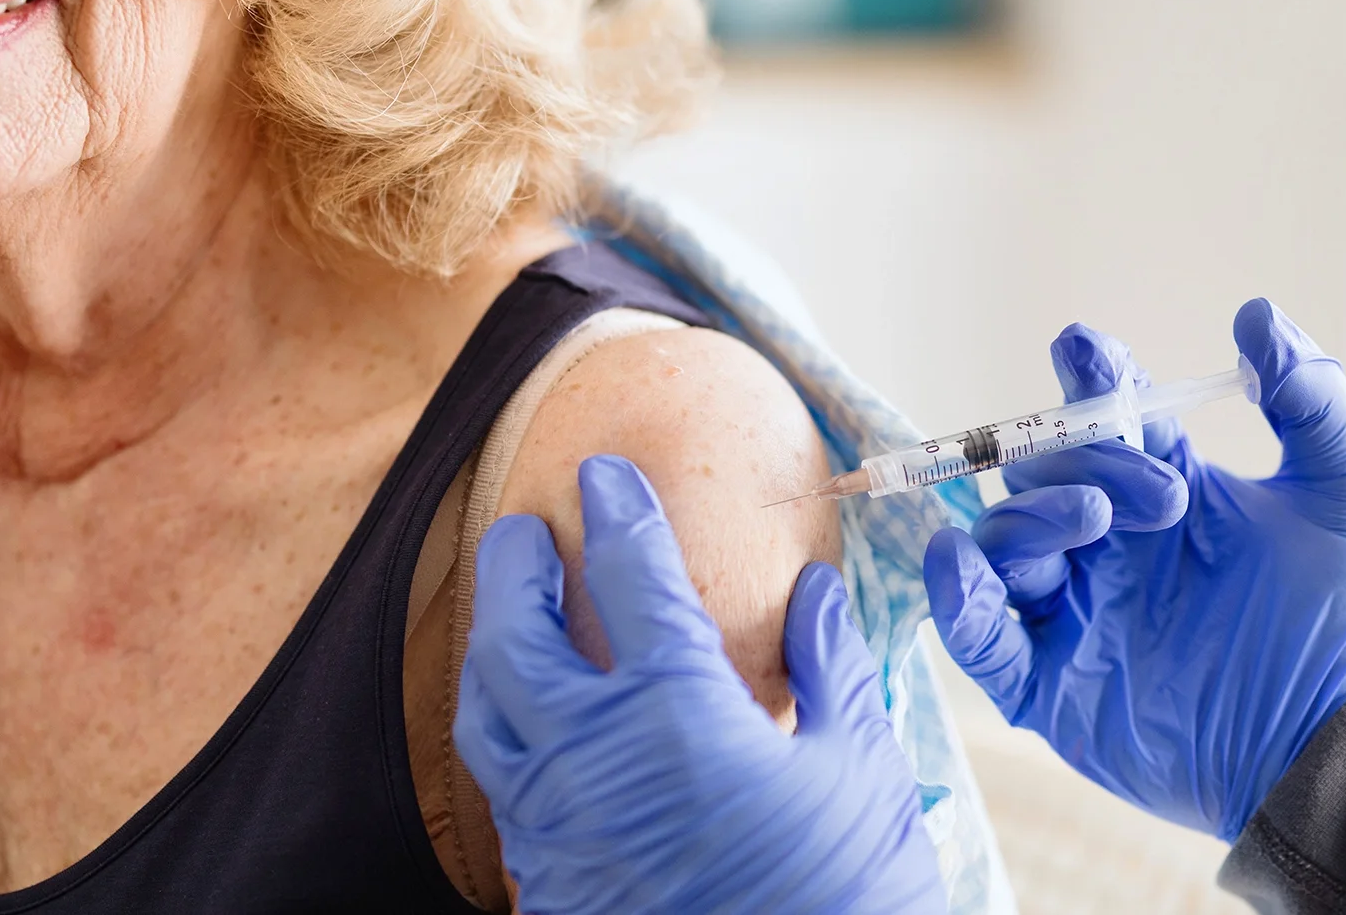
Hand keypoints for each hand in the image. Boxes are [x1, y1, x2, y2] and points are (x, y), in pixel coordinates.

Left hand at [456, 454, 944, 914]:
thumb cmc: (846, 902)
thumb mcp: (859, 774)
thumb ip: (830, 671)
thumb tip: (814, 593)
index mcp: (677, 714)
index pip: (630, 579)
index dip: (619, 514)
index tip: (606, 474)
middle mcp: (593, 763)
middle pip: (516, 637)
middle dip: (514, 571)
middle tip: (527, 533)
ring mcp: (558, 832)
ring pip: (486, 718)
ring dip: (493, 653)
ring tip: (511, 620)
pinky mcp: (549, 888)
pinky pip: (505, 794)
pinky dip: (509, 741)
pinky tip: (536, 733)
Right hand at [925, 299, 1345, 841]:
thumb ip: (1313, 399)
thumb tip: (1257, 314)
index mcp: (1166, 489)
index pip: (1103, 416)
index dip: (1088, 376)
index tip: (1085, 349)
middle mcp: (1110, 546)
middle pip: (1042, 470)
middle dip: (1081, 462)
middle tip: (1165, 497)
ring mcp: (1076, 614)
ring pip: (1002, 539)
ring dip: (1031, 517)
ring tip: (1096, 527)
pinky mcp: (1052, 688)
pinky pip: (980, 638)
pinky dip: (956, 600)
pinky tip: (964, 569)